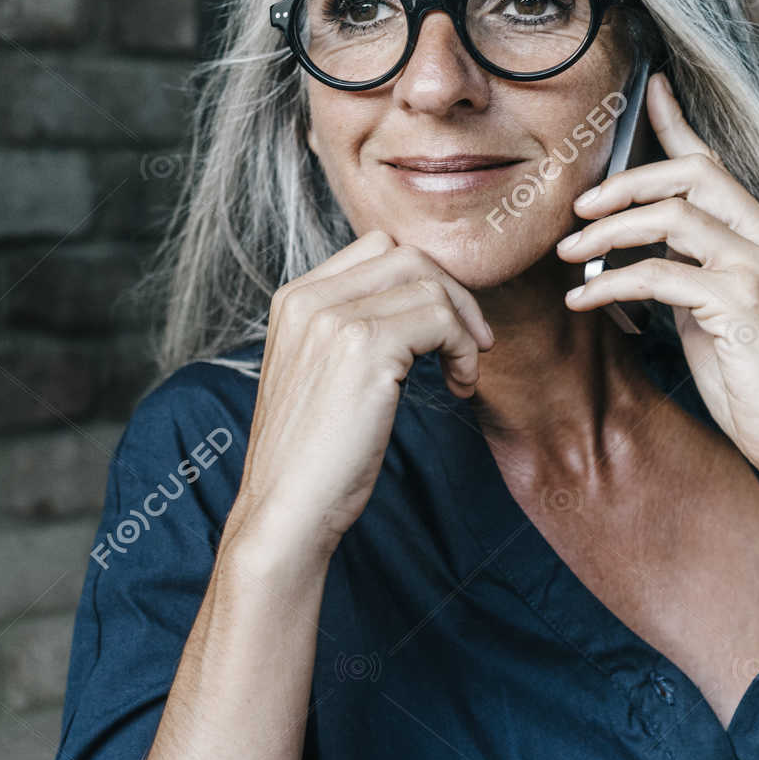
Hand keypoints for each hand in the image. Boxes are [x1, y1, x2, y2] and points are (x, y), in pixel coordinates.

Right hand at [235, 230, 493, 556]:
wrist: (285, 510)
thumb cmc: (312, 456)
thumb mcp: (322, 374)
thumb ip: (351, 330)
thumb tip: (419, 306)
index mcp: (294, 300)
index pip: (377, 249)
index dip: (424, 280)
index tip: (444, 327)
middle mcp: (308, 299)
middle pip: (407, 255)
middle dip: (453, 294)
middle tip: (472, 345)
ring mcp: (333, 319)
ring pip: (429, 284)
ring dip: (464, 327)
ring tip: (464, 374)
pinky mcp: (364, 347)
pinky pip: (440, 319)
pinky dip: (464, 350)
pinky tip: (460, 387)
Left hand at [554, 72, 758, 495]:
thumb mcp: (720, 316)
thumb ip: (693, 275)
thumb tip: (642, 254)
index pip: (717, 165)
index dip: (679, 122)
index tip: (647, 89)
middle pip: (691, 175)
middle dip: (625, 182)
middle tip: (578, 208)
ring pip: (671, 217)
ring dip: (608, 233)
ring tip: (570, 256)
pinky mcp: (743, 306)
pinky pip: (659, 274)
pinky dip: (611, 282)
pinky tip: (584, 300)